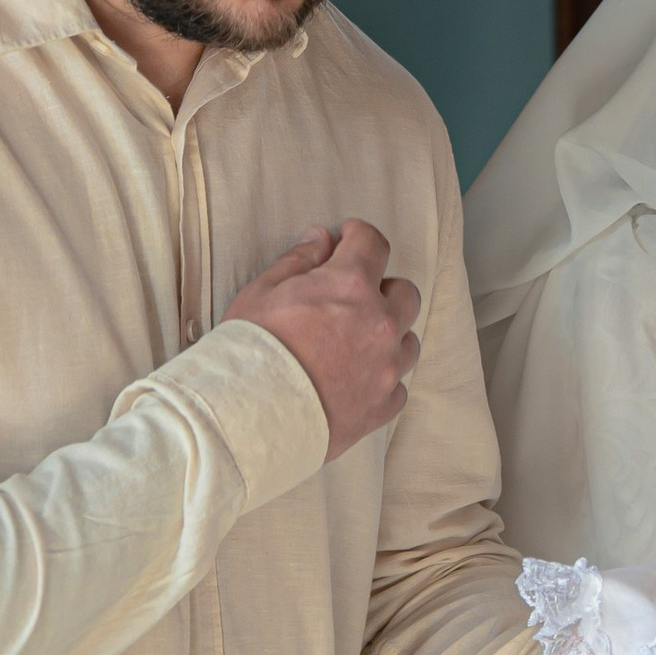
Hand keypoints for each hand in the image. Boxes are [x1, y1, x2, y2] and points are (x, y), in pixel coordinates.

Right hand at [225, 221, 421, 462]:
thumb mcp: (262, 291)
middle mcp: (379, 323)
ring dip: (388, 336)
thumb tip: (322, 238)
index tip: (349, 239)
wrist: (247, 418)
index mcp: (350, 286)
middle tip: (352, 298)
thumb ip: (299, 260)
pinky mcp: (382, 406)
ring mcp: (386, 367)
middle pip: (405, 293)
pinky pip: (398, 386)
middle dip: (382, 289)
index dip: (359, 236)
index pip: (373, 243)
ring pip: (409, 341)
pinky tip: (356, 381)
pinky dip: (382, 380)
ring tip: (355, 344)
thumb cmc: (249, 350)